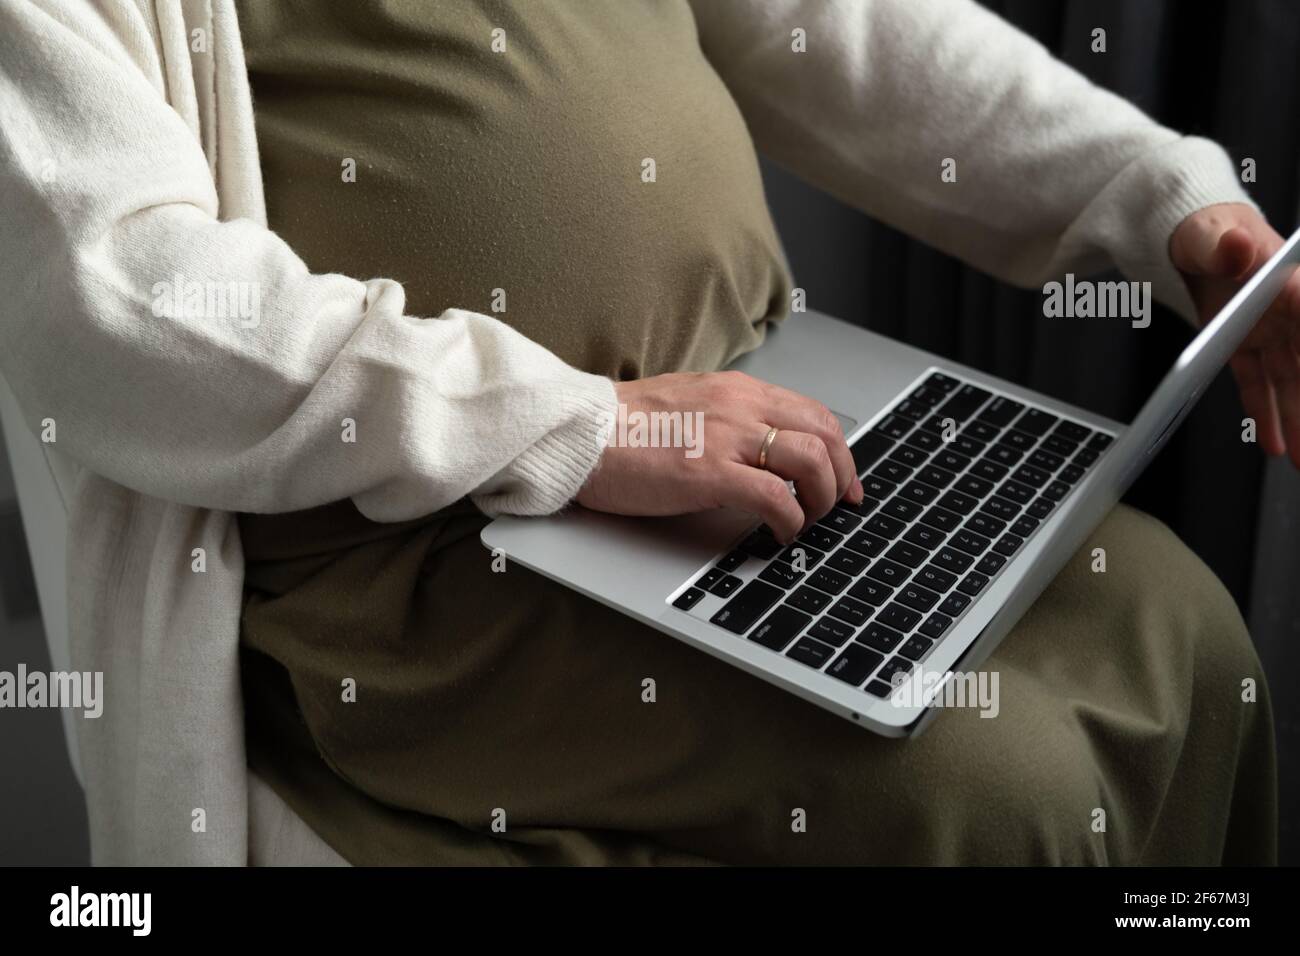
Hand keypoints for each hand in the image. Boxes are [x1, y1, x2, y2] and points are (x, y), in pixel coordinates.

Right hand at [575, 370, 864, 543]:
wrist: (581, 433)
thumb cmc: (623, 427)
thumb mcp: (689, 404)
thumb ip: (728, 419)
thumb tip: (759, 450)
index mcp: (737, 390)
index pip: (812, 413)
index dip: (839, 450)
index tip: (844, 479)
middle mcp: (740, 406)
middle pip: (824, 435)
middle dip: (842, 476)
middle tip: (838, 506)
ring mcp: (727, 438)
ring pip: (811, 463)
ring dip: (821, 500)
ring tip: (808, 522)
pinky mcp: (709, 473)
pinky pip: (776, 498)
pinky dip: (790, 521)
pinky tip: (779, 534)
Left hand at [1170, 202, 1299, 467]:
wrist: (1190, 237)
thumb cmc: (1210, 228)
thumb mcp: (1209, 231)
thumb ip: (1222, 242)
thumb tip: (1235, 246)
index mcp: (1287, 280)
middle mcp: (1286, 311)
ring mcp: (1268, 331)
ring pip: (1288, 382)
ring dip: (1297, 421)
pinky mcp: (1244, 346)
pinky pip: (1257, 385)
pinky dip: (1264, 415)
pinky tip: (1274, 444)